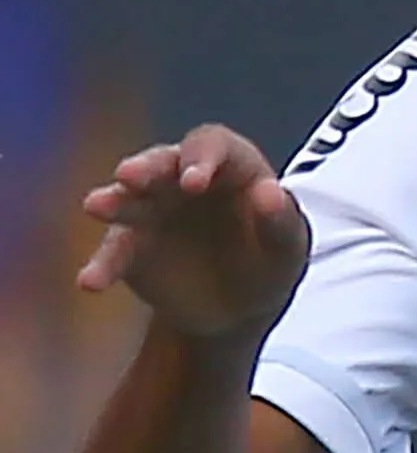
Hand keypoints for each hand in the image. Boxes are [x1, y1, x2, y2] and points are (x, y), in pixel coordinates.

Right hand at [79, 127, 308, 339]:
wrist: (239, 307)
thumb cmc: (270, 263)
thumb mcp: (288, 249)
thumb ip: (283, 221)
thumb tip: (271, 193)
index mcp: (232, 167)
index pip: (213, 145)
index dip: (202, 157)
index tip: (193, 181)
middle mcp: (184, 179)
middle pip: (161, 163)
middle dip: (146, 168)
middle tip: (130, 175)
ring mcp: (153, 209)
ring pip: (128, 197)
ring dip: (112, 200)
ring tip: (97, 207)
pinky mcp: (130, 245)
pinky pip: (113, 251)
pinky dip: (102, 264)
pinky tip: (91, 282)